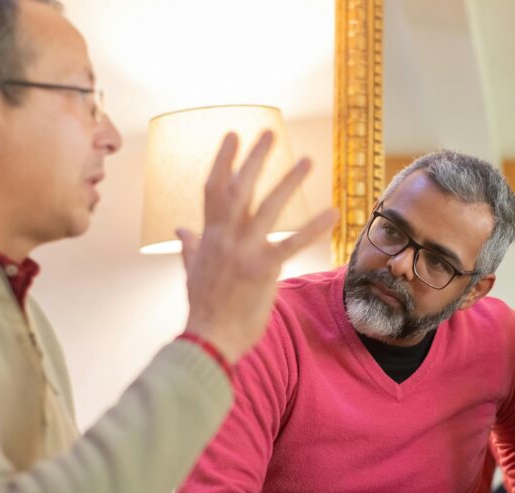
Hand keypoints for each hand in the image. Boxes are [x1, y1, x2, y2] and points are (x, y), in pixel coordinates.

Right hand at [179, 131, 338, 363]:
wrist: (208, 339)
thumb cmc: (203, 310)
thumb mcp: (191, 273)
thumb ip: (189, 247)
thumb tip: (181, 228)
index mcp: (209, 237)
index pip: (214, 190)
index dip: (223, 161)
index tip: (233, 136)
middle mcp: (225, 238)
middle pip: (239, 188)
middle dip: (254, 158)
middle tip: (269, 132)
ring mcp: (244, 251)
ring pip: (268, 207)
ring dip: (288, 181)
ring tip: (307, 161)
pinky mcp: (263, 269)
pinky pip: (292, 243)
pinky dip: (313, 227)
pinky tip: (333, 212)